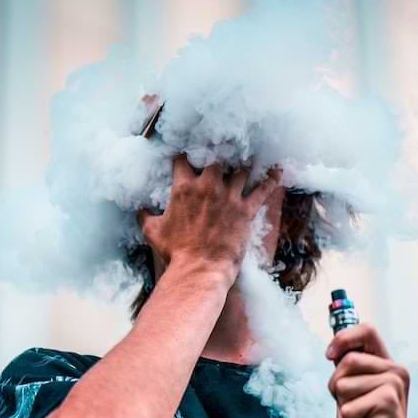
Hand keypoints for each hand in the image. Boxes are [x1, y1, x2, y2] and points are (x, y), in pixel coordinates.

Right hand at [138, 154, 281, 277]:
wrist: (199, 269)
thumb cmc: (175, 252)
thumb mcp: (152, 232)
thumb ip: (144, 216)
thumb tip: (139, 209)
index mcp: (183, 188)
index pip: (182, 159)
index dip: (185, 153)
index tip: (187, 151)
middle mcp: (208, 186)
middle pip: (216, 157)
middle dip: (218, 152)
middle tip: (223, 148)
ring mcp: (229, 197)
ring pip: (241, 169)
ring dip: (245, 163)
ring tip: (249, 156)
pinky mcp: (246, 210)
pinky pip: (262, 190)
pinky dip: (271, 179)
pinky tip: (278, 170)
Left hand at [326, 324, 417, 417]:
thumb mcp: (353, 389)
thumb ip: (347, 367)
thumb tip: (333, 346)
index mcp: (387, 363)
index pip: (366, 330)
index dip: (343, 338)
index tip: (329, 355)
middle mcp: (396, 370)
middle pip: (347, 360)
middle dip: (337, 386)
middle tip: (352, 405)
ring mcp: (394, 384)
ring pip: (343, 384)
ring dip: (343, 406)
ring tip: (360, 417)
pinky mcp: (389, 401)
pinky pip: (347, 406)